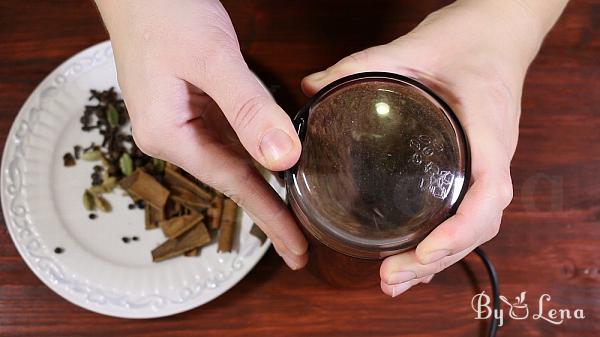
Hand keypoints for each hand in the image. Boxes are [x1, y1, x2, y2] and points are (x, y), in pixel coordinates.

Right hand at [95, 0, 307, 268]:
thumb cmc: (164, 11)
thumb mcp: (213, 58)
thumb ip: (249, 108)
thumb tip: (283, 157)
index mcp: (168, 134)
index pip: (232, 184)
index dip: (270, 216)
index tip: (297, 250)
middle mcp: (171, 135)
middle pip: (231, 180)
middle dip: (268, 212)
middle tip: (299, 249)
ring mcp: (180, 121)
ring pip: (231, 160)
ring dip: (263, 187)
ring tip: (293, 217)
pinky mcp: (191, 105)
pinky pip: (228, 137)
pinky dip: (253, 154)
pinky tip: (273, 166)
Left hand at [302, 0, 555, 295]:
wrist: (499, 32)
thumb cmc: (467, 40)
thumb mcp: (411, 48)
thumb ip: (361, 67)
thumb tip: (310, 88)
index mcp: (487, 132)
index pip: (487, 194)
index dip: (458, 231)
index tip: (423, 250)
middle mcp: (493, 158)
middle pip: (478, 227)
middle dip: (436, 259)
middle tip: (390, 278)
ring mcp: (488, 165)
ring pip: (474, 228)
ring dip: (439, 261)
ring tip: (396, 282)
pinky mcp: (477, 166)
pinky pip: (469, 214)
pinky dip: (444, 243)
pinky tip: (415, 258)